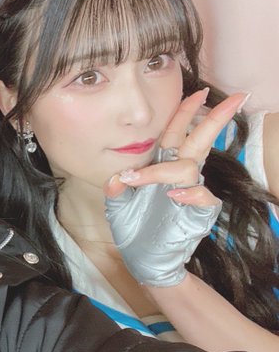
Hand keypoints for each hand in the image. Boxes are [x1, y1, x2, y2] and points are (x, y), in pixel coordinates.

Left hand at [103, 90, 248, 286]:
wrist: (144, 258)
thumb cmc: (134, 227)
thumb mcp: (117, 204)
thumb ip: (115, 188)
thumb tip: (116, 177)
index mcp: (163, 166)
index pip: (176, 133)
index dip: (185, 112)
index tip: (196, 93)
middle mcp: (180, 175)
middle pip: (199, 140)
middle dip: (215, 118)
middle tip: (236, 97)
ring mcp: (191, 192)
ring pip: (189, 167)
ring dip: (162, 170)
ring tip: (136, 180)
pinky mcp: (199, 213)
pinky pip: (202, 196)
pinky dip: (188, 193)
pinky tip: (173, 195)